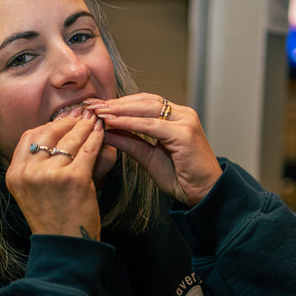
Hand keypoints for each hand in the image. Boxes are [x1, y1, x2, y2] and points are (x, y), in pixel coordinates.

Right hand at [5, 106, 106, 238]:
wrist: (67, 246)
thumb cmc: (54, 218)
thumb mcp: (33, 190)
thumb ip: (37, 164)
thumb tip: (57, 131)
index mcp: (15, 174)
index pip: (29, 136)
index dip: (49, 125)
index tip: (64, 120)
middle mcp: (29, 173)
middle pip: (50, 133)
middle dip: (69, 121)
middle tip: (83, 113)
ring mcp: (50, 175)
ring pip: (71, 139)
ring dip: (85, 126)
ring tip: (95, 119)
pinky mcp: (74, 179)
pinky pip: (88, 149)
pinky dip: (96, 137)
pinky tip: (102, 132)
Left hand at [88, 93, 221, 205]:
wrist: (204, 194)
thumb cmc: (181, 178)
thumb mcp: (149, 157)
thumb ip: (130, 142)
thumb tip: (106, 130)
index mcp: (176, 117)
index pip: (143, 103)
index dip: (119, 103)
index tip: (96, 106)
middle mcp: (183, 114)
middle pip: (144, 101)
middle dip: (116, 103)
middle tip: (91, 105)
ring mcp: (185, 121)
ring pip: (147, 109)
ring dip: (119, 109)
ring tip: (98, 112)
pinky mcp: (185, 133)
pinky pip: (151, 125)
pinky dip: (130, 123)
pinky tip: (112, 122)